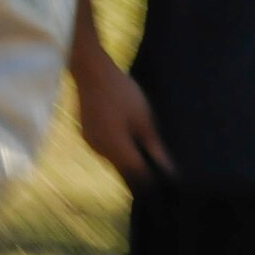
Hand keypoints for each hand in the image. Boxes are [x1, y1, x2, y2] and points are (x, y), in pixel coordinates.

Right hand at [74, 50, 175, 186]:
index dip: (153, 180)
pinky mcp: (85, 134)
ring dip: (126, 160)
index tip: (166, 182)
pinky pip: (103, 149)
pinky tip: (125, 139)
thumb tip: (169, 170)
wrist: (91, 71)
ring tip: (143, 153)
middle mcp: (101, 150)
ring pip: (113, 160)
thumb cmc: (122, 92)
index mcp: (118, 148)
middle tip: (157, 167)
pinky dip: (115, 149)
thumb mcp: (143, 118)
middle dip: (140, 171)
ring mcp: (91, 143)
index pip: (139, 175)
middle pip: (124, 170)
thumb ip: (154, 146)